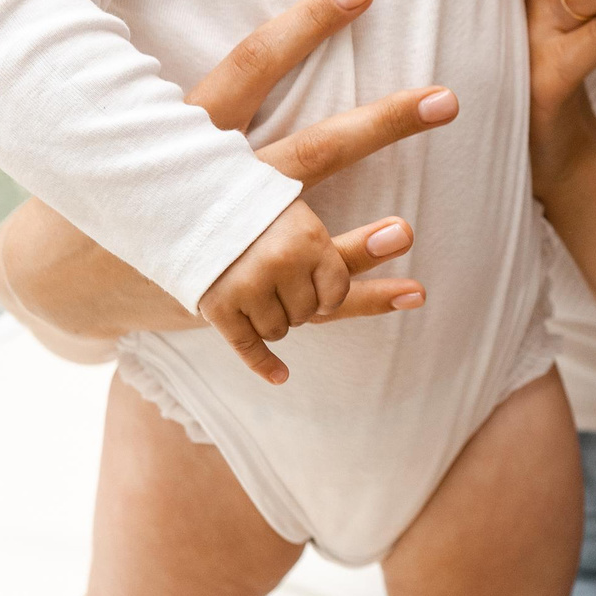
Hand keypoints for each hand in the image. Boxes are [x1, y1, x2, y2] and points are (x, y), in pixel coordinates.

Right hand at [0, 0, 462, 368]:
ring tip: (407, 229)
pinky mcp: (235, 296)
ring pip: (303, 238)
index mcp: (189, 132)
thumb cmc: (112, 179)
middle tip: (446, 97)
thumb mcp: (131, 122)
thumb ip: (192, 83)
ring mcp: (227, 247)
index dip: (305, 25)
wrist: (61, 274)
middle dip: (380, 123)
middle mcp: (215, 187)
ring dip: (355, 241)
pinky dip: (362, 299)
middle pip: (311, 148)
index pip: (252, 63)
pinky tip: (414, 288)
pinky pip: (309, 303)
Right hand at [196, 199, 353, 382]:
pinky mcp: (218, 307)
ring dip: (271, 316)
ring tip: (250, 283)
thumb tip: (406, 232)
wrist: (190, 220)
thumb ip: (356, 243)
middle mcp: (278, 259)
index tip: (324, 280)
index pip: (340, 294)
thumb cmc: (263, 226)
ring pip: (281, 330)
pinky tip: (282, 375)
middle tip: (274, 274)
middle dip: (298, 301)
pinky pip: (251, 348)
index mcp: (307, 235)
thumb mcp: (306, 225)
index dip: (327, 292)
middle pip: (310, 314)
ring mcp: (247, 285)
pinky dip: (265, 364)